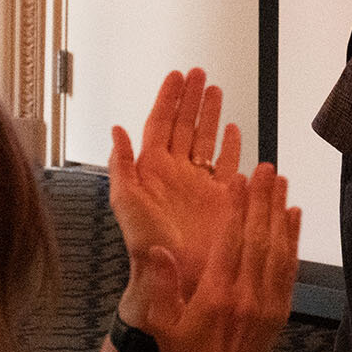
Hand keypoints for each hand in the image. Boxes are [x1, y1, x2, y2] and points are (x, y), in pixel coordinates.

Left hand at [108, 69, 240, 326]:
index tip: (178, 75)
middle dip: (192, 98)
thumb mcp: (127, 204)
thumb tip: (117, 130)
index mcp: (153, 171)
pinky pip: (227, 165)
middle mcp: (177, 174)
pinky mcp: (221, 198)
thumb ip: (122, 167)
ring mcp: (199, 184)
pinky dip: (231, 146)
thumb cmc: (147, 247)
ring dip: (211, 115)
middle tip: (200, 73)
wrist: (176, 278)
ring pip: (206, 140)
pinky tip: (234, 130)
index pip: (161, 124)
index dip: (170, 99)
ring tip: (216, 91)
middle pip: (185, 125)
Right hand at [139, 163, 300, 351]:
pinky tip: (294, 214)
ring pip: (278, 249)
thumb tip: (158, 247)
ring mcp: (267, 302)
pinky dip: (293, 239)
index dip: (235, 210)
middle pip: (258, 239)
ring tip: (281, 181)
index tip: (238, 181)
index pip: (229, 243)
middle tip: (266, 168)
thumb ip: (161, 284)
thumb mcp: (161, 321)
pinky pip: (290, 267)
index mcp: (215, 296)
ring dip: (280, 212)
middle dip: (262, 200)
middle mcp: (245, 296)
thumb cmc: (184, 351)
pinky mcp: (281, 308)